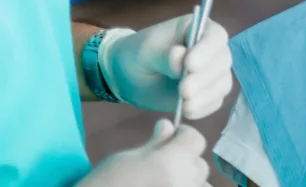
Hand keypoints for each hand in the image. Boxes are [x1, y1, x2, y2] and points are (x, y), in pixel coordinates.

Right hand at [77, 119, 211, 186]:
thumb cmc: (104, 185)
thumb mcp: (125, 160)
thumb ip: (154, 144)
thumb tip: (168, 125)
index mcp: (173, 163)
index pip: (195, 140)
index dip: (182, 136)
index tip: (169, 138)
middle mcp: (186, 183)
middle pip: (199, 164)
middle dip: (185, 161)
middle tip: (159, 167)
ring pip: (200, 186)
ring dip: (188, 182)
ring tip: (160, 184)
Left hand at [100, 14, 232, 118]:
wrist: (130, 76)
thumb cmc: (140, 54)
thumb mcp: (147, 50)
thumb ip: (164, 55)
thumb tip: (180, 59)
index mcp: (199, 29)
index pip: (216, 36)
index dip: (207, 50)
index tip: (190, 64)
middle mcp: (212, 49)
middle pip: (223, 61)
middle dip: (204, 78)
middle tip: (183, 90)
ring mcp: (213, 71)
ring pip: (222, 83)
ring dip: (205, 96)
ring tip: (184, 104)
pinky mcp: (209, 92)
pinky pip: (215, 101)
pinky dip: (204, 108)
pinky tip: (187, 111)